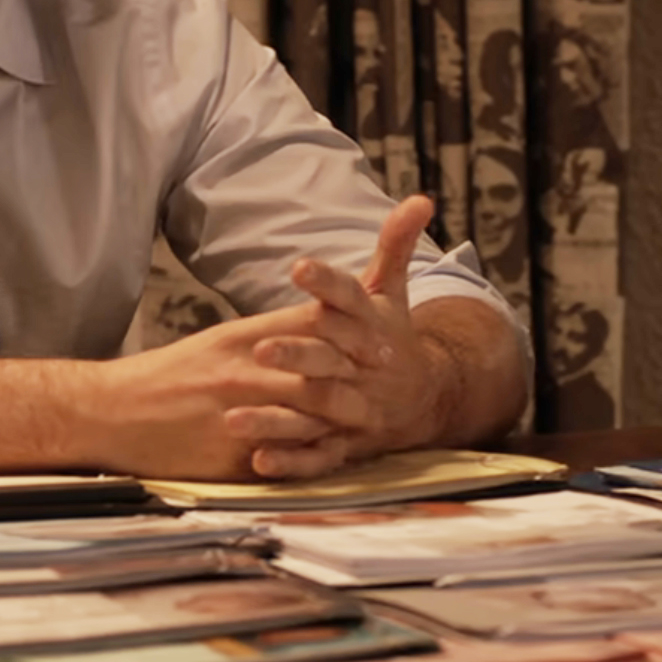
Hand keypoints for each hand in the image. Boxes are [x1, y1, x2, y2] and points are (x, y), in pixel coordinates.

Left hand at [241, 194, 462, 480]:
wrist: (428, 400)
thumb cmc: (395, 339)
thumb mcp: (394, 292)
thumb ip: (396, 246)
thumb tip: (421, 199)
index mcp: (372, 326)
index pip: (349, 299)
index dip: (326, 282)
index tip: (299, 266)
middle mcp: (366, 367)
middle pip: (331, 359)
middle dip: (299, 355)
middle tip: (262, 349)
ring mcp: (358, 409)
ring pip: (318, 410)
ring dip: (278, 417)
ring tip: (233, 417)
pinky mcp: (348, 444)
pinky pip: (320, 457)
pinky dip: (292, 462)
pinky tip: (259, 461)